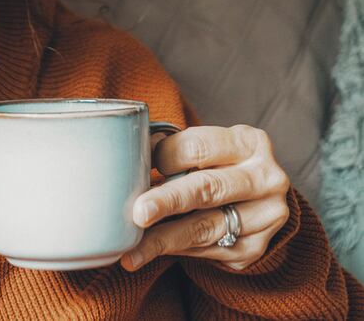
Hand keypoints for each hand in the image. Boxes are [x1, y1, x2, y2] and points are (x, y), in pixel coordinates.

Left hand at [120, 125, 290, 271]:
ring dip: (163, 240)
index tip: (137, 167)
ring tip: (132, 250)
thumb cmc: (217, 166)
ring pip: (205, 229)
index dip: (163, 156)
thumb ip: (173, 151)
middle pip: (207, 188)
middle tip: (138, 213)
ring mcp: (265, 216)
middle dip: (168, 202)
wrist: (255, 199)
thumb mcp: (205, 149)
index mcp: (248, 142)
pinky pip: (209, 252)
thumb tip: (130, 159)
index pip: (198, 147)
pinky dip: (176, 251)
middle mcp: (265, 178)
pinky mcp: (256, 247)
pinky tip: (150, 254)